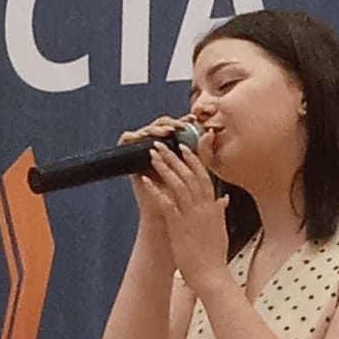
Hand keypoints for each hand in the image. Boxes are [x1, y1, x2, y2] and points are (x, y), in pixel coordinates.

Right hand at [118, 116, 196, 234]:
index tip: (195, 120)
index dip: (184, 121)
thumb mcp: (197, 173)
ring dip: (157, 128)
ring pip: (146, 130)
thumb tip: (211, 132)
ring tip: (168, 132)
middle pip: (161, 126)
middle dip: (171, 122)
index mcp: (173, 148)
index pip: (177, 128)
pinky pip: (127, 139)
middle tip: (181, 125)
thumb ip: (204, 153)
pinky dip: (135, 135)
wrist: (170, 218)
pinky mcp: (129, 158)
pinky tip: (147, 138)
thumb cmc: (186, 198)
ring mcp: (142, 151)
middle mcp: (156, 148)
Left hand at [140, 139, 228, 295]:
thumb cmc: (215, 256)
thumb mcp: (221, 229)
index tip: (185, 147)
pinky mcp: (179, 226)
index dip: (194, 160)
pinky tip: (145, 180)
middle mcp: (204, 207)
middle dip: (175, 157)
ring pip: (178, 184)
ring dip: (165, 167)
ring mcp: (192, 216)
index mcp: (213, 207)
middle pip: (190, 175)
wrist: (212, 275)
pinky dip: (155, 190)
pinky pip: (166, 203)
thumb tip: (224, 199)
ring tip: (153, 155)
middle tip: (163, 145)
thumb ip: (220, 212)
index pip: (204, 176)